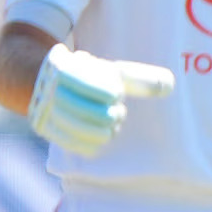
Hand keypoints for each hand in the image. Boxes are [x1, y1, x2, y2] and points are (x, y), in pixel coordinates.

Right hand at [27, 46, 173, 154]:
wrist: (41, 80)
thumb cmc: (87, 75)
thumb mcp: (109, 71)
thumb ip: (139, 79)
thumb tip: (170, 85)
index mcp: (69, 68)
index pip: (101, 88)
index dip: (112, 93)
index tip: (115, 93)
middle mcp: (54, 88)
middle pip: (94, 111)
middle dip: (111, 115)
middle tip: (117, 113)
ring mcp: (48, 110)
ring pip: (84, 129)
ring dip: (104, 130)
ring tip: (111, 126)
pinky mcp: (46, 128)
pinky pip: (75, 143)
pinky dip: (92, 143)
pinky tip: (100, 137)